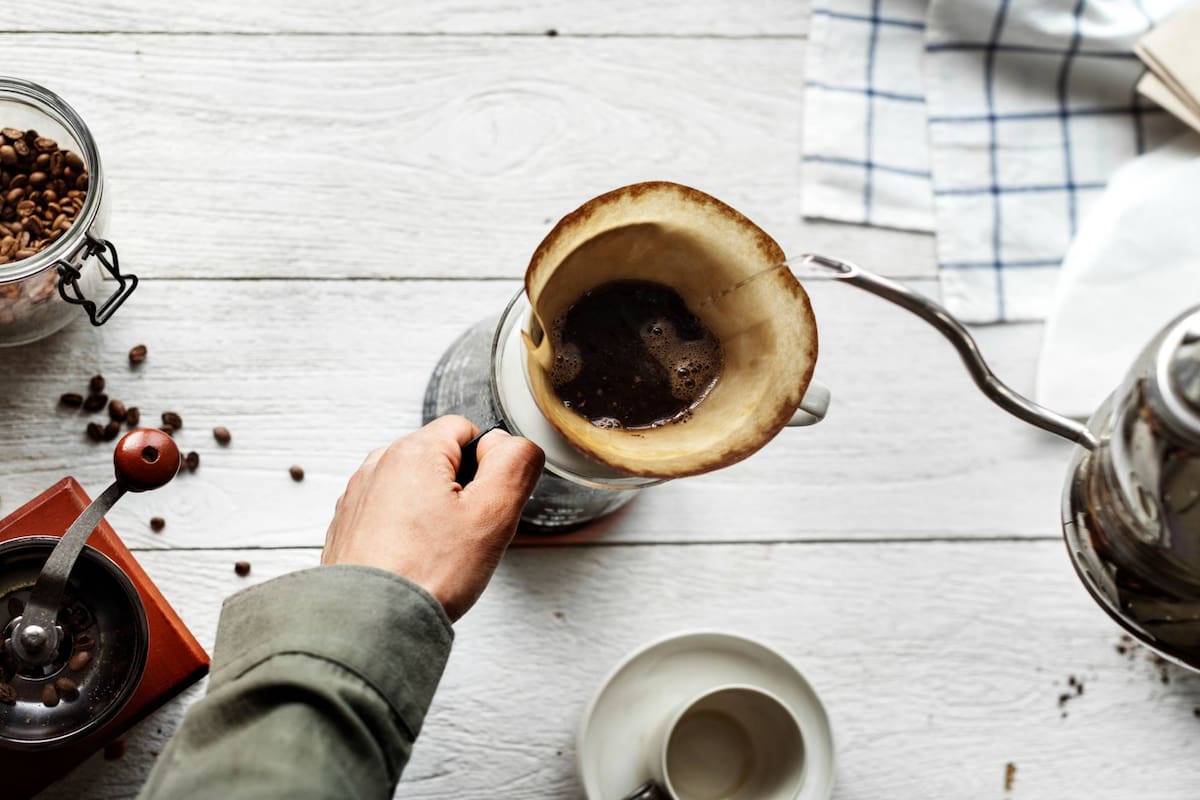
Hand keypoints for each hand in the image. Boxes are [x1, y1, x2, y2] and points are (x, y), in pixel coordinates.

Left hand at [321, 416, 544, 620]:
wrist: (368, 624)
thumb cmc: (426, 574)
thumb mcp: (493, 514)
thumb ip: (515, 464)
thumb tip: (513, 444)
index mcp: (413, 451)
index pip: (466, 429)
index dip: (488, 465)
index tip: (484, 505)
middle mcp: (379, 464)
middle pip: (439, 459)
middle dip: (460, 490)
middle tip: (465, 535)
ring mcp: (358, 495)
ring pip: (414, 488)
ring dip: (432, 513)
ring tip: (437, 553)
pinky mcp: (348, 525)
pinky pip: (389, 514)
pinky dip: (404, 532)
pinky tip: (412, 562)